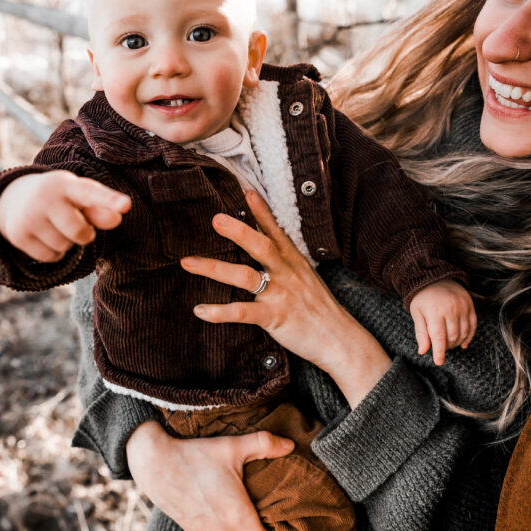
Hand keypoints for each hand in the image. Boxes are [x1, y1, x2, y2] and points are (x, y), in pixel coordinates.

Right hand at [0, 170, 130, 261]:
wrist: (14, 199)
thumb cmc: (60, 199)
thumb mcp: (78, 197)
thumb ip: (100, 207)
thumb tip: (116, 219)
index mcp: (66, 184)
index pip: (90, 193)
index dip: (109, 200)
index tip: (126, 205)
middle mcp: (45, 197)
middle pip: (80, 232)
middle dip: (84, 234)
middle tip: (75, 222)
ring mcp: (29, 217)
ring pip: (65, 247)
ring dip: (67, 243)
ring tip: (56, 226)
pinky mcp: (18, 236)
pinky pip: (51, 257)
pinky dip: (54, 252)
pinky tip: (46, 237)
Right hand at [126, 420, 293, 530]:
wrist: (155, 464)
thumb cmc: (196, 455)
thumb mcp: (233, 446)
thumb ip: (265, 444)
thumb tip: (291, 445)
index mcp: (237, 516)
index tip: (280, 519)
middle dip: (261, 528)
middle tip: (264, 504)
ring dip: (242, 528)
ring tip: (244, 503)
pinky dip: (226, 526)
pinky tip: (224, 504)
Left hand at [181, 190, 391, 404]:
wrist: (340, 339)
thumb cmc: (321, 310)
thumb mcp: (307, 278)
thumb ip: (287, 263)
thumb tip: (269, 250)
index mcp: (294, 261)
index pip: (276, 231)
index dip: (261, 211)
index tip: (246, 191)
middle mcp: (286, 273)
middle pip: (260, 246)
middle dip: (238, 231)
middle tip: (216, 218)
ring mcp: (280, 294)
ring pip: (245, 276)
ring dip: (214, 268)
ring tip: (189, 262)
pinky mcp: (275, 317)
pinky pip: (243, 312)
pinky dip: (220, 312)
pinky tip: (200, 310)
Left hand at [409, 279, 476, 365]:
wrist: (434, 277)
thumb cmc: (422, 298)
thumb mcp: (417, 314)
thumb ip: (421, 333)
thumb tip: (423, 351)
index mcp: (434, 311)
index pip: (438, 337)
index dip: (439, 351)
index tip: (439, 362)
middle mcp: (450, 309)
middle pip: (452, 336)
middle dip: (447, 346)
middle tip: (441, 347)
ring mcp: (462, 306)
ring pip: (464, 332)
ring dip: (457, 342)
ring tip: (449, 343)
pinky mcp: (470, 304)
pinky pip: (473, 324)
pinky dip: (469, 336)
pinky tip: (463, 343)